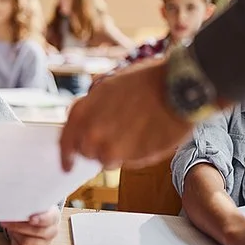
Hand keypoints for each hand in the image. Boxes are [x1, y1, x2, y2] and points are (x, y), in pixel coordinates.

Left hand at [1, 208, 59, 244]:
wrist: (36, 221)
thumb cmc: (34, 212)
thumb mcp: (33, 205)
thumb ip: (28, 205)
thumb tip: (14, 204)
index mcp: (53, 216)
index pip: (48, 219)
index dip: (40, 219)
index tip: (30, 218)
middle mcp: (51, 231)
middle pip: (36, 232)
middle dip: (19, 226)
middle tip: (7, 221)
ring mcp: (46, 244)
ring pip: (27, 242)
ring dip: (16, 234)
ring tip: (10, 228)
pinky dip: (15, 244)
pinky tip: (14, 237)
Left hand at [60, 59, 194, 170]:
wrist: (178, 86)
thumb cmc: (147, 80)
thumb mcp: (110, 84)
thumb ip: (94, 106)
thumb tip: (89, 120)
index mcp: (84, 112)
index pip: (66, 140)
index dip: (66, 154)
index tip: (66, 164)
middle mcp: (94, 133)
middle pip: (86, 153)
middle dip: (96, 148)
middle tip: (112, 137)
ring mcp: (115, 148)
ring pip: (107, 161)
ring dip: (116, 153)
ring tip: (133, 134)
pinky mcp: (136, 159)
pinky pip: (129, 162)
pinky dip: (135, 155)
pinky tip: (146, 137)